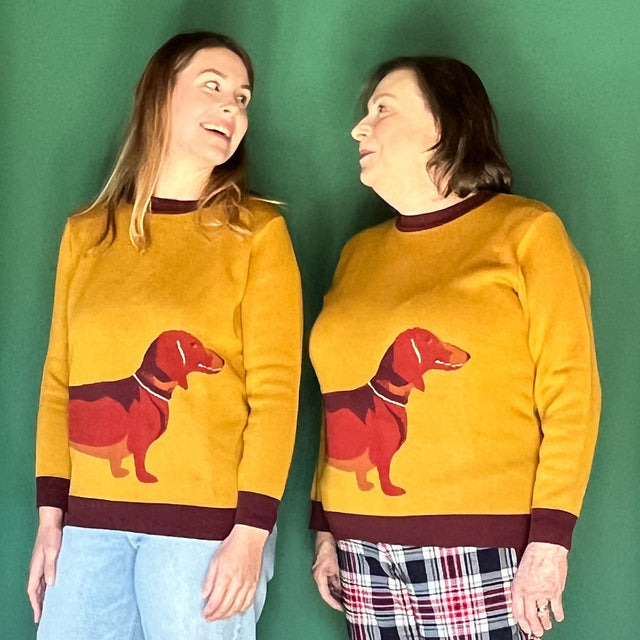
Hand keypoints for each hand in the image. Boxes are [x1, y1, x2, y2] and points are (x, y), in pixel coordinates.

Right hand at [27, 507, 62, 622]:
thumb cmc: (52, 534)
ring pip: (40, 584)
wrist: (52, 519)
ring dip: (43, 595)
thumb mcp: (52, 550)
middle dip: (38, 604)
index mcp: (36, 567)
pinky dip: (47, 585)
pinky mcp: (48, 558)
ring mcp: (42, 563)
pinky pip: (46, 576)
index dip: (35, 604)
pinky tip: (54, 587)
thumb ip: (50, 567)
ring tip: (48, 606)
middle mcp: (37, 567)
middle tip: (43, 616)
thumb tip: (50, 585)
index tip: (38, 617)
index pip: (33, 591)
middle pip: (35, 590)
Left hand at [201, 524, 268, 620]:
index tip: (205, 613)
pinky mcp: (255, 583)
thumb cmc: (232, 546)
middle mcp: (237, 583)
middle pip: (226, 607)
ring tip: (220, 616)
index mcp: (225, 576)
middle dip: (216, 615)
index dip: (209, 611)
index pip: (216, 601)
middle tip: (210, 617)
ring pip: (237, 607)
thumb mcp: (214, 561)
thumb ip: (209, 580)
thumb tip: (204, 595)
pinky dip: (241, 609)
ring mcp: (247, 584)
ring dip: (227, 615)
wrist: (249, 538)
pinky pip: (249, 602)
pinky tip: (236, 611)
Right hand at [312, 531, 342, 610]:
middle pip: (327, 593)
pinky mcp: (325, 570)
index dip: (333, 603)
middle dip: (336, 600)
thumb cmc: (327, 548)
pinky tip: (344, 589)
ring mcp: (322, 573)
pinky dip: (337, 586)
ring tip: (347, 600)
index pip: (325, 595)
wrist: (325, 537)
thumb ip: (338, 578)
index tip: (341, 608)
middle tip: (345, 606)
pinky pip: (331, 581)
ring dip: (337, 593)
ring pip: (329, 587)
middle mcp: (319, 576)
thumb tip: (342, 589)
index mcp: (319, 576)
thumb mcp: (335, 565)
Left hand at [511, 542, 567, 637]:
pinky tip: (558, 617)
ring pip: (544, 614)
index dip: (521, 622)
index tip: (525, 627)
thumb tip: (522, 598)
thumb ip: (521, 586)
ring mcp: (543, 593)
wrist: (546, 548)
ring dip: (546, 623)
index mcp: (518, 587)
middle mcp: (530, 592)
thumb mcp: (519, 571)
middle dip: (534, 627)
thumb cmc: (533, 555)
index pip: (518, 611)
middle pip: (531, 616)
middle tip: (537, 632)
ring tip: (547, 626)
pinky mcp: (555, 592)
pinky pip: (556, 608)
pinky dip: (558, 615)